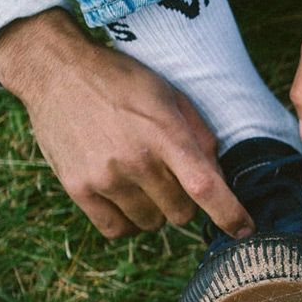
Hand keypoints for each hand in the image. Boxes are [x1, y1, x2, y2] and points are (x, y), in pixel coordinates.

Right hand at [0, 8, 252, 239]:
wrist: (56, 71)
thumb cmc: (122, 82)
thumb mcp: (171, 97)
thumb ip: (200, 138)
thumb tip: (219, 179)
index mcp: (165, 134)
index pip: (205, 187)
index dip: (230, 214)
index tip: (244, 229)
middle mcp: (135, 160)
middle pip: (181, 213)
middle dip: (185, 200)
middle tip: (170, 175)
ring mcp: (104, 178)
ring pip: (151, 224)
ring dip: (155, 210)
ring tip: (141, 178)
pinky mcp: (77, 189)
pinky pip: (116, 230)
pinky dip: (127, 220)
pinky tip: (124, 196)